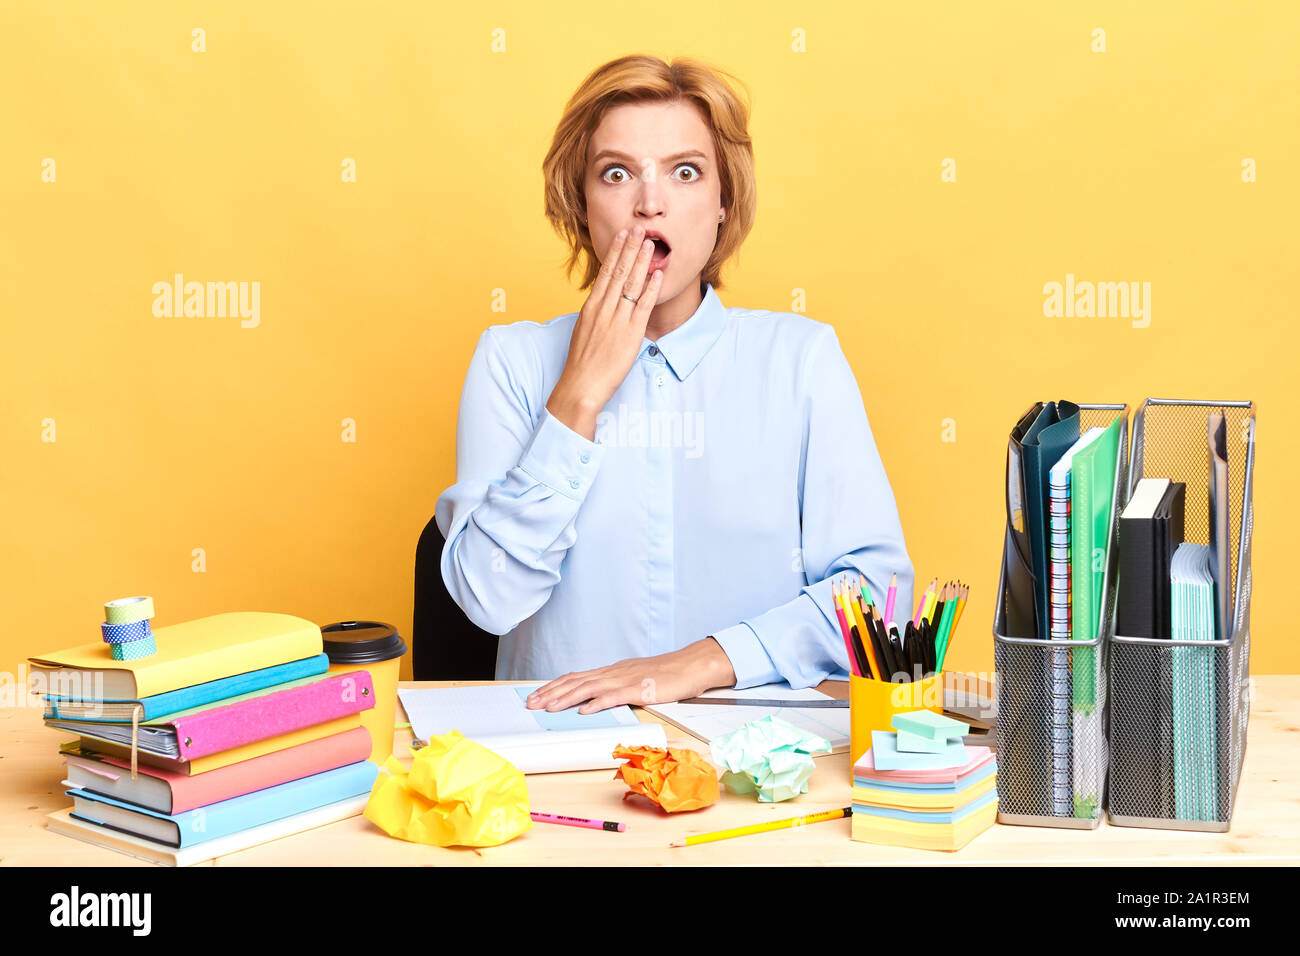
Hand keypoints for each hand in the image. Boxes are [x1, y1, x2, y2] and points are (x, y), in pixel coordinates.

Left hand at [525, 637, 737, 713]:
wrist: (691, 665)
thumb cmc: (667, 675)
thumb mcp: (636, 680)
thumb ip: (617, 689)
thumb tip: (596, 700)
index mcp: (612, 672)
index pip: (577, 678)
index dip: (555, 686)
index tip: (537, 695)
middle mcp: (614, 673)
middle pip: (576, 681)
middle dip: (551, 693)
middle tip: (531, 703)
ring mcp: (626, 680)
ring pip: (589, 688)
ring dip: (566, 698)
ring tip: (548, 707)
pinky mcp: (639, 689)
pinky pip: (614, 696)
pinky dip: (597, 703)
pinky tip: (584, 710)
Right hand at [546, 224, 664, 438]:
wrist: (581, 385)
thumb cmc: (582, 363)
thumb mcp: (585, 331)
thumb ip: (596, 315)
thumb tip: (603, 302)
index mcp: (592, 307)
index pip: (605, 273)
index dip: (616, 252)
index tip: (622, 235)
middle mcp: (604, 309)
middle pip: (619, 272)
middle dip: (630, 248)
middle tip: (640, 229)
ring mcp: (617, 320)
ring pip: (631, 284)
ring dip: (642, 261)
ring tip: (651, 243)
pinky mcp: (630, 334)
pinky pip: (642, 307)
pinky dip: (650, 289)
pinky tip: (657, 275)